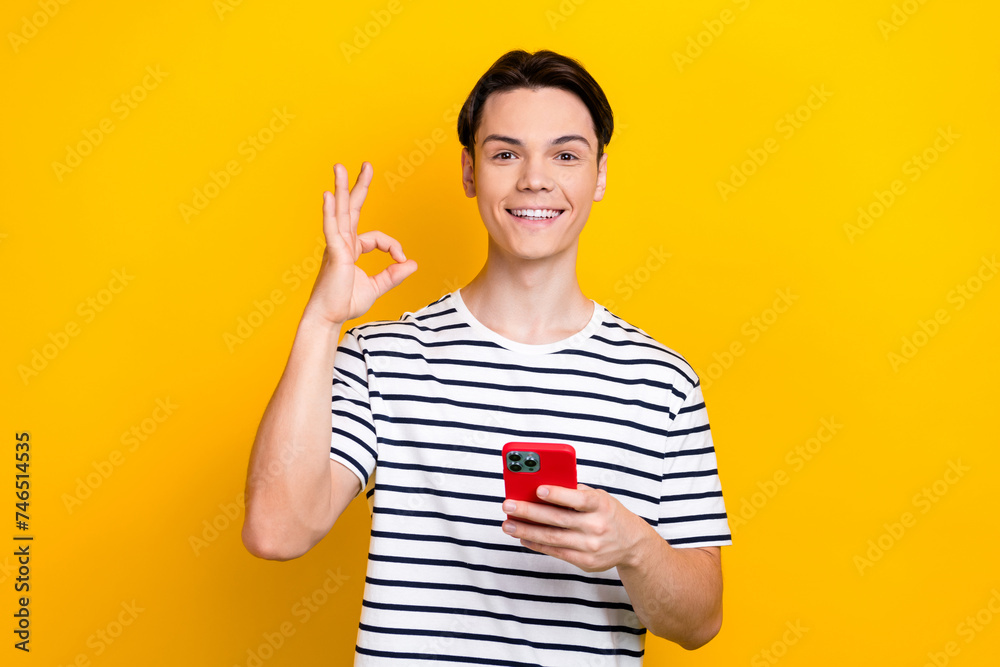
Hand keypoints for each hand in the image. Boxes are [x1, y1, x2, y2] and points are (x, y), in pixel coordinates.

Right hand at [303, 162, 417, 326]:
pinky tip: (329, 196)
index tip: (401, 261)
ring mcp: (336, 245)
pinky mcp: (333, 253)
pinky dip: (330, 212)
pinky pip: (331, 228)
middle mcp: (343, 242)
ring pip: (340, 211)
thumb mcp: (376, 287)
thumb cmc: (346, 303)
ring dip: (341, 188)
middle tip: (366, 165)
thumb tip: (411, 264)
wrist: (329, 317)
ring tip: (340, 167)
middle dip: (359, 186)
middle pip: (352, 208)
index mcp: (352, 248)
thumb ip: (393, 275)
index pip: (377, 237)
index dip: (393, 246)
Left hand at [500, 483, 651, 572]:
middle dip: (529, 512)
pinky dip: (537, 544)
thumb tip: (542, 488)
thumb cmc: (609, 514)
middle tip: (509, 505)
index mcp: (601, 505)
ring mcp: (591, 546)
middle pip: (558, 519)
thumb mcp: (600, 497)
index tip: (538, 489)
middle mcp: (597, 526)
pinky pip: (556, 552)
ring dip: (526, 530)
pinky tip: (523, 536)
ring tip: (508, 524)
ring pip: (552, 538)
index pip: (579, 498)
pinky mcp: (585, 562)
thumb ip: (575, 492)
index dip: (558, 494)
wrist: (632, 544)